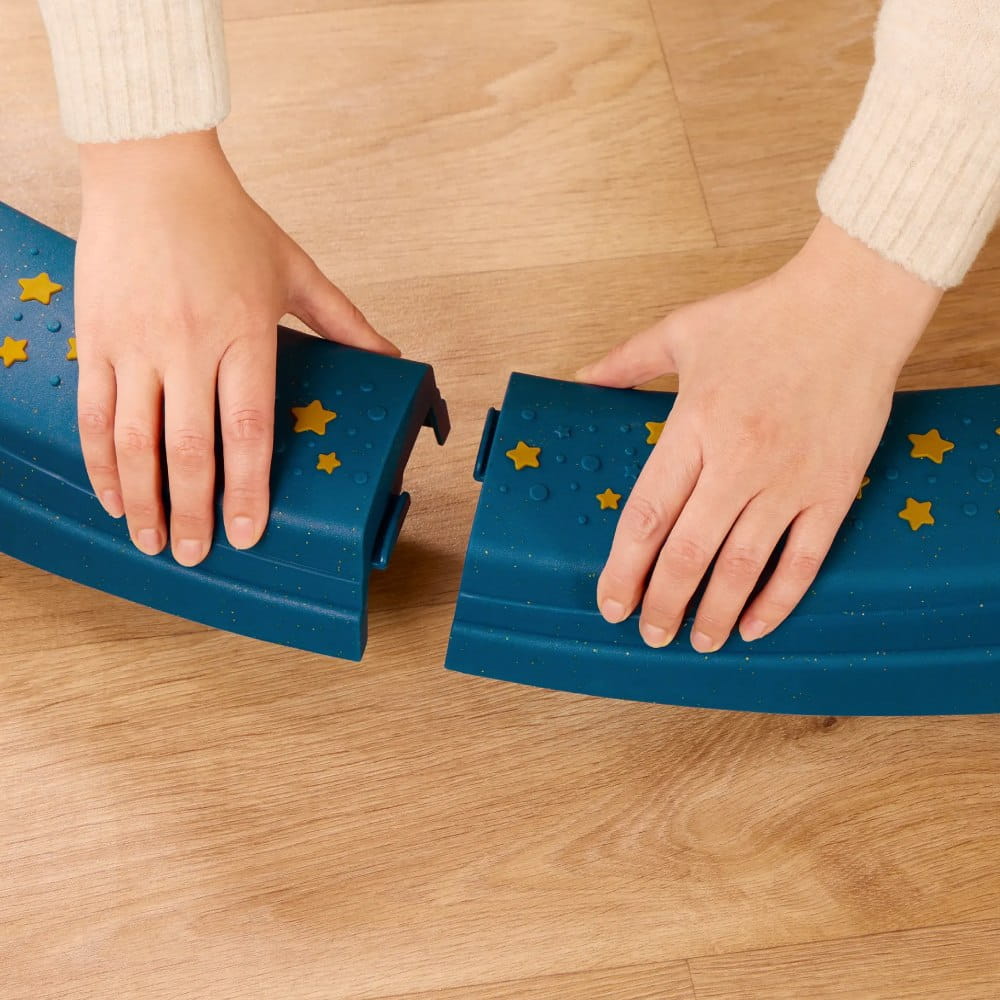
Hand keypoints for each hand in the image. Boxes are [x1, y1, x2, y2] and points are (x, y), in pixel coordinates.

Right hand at [75, 129, 397, 565]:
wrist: (152, 167)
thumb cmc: (227, 219)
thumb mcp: (297, 269)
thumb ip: (346, 321)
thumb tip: (393, 358)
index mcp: (244, 332)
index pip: (248, 429)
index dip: (247, 489)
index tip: (248, 533)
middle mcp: (189, 343)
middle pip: (191, 448)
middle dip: (193, 511)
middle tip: (198, 554)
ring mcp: (137, 342)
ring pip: (135, 438)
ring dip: (143, 498)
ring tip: (151, 540)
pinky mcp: (99, 335)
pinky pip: (94, 410)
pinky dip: (100, 459)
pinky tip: (113, 493)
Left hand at [576, 217, 941, 651]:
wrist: (853, 305)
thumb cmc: (765, 315)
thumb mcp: (683, 329)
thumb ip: (626, 363)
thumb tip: (580, 381)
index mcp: (693, 426)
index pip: (646, 516)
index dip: (623, 569)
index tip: (610, 603)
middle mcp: (738, 461)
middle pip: (689, 553)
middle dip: (663, 603)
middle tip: (649, 634)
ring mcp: (789, 480)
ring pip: (743, 566)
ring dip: (716, 613)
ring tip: (698, 642)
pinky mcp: (833, 489)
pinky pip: (804, 558)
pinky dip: (779, 599)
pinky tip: (756, 625)